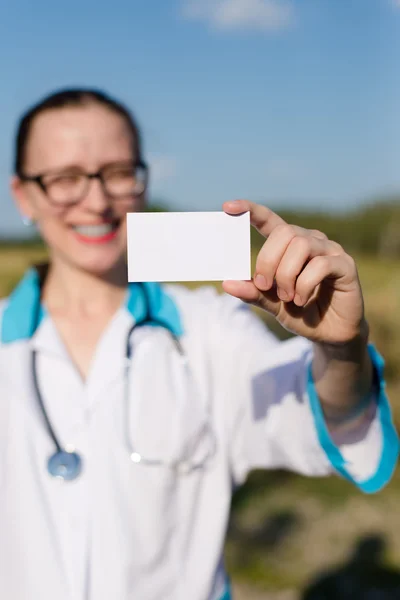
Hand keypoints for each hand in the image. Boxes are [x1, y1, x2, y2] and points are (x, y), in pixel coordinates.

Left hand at [222, 200, 366, 344]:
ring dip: (287, 275)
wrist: (329, 333)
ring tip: (287, 297)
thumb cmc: (300, 313)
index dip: (251, 211)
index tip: (228, 207)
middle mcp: (311, 241)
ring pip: (301, 246)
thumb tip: (228, 283)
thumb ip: (253, 292)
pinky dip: (304, 285)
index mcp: (289, 245)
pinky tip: (301, 300)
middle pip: (284, 232)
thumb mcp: (271, 303)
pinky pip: (320, 265)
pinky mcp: (345, 265)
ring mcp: (330, 250)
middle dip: (268, 260)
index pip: (270, 220)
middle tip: (265, 286)